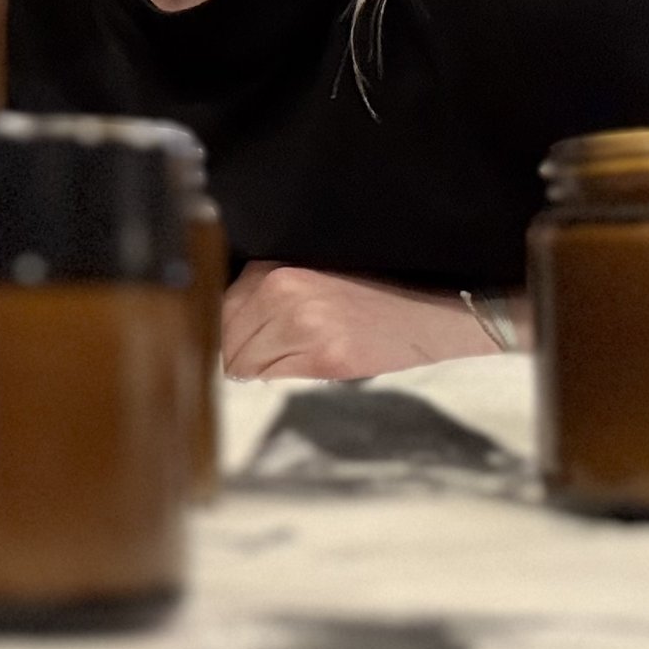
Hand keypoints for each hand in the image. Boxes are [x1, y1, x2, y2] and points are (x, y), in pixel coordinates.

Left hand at [221, 261, 501, 380]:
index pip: (217, 312)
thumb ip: (261, 297)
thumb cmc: (367, 297)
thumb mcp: (307, 279)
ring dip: (259, 369)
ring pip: (243, 364)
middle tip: (270, 356)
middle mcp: (283, 292)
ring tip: (294, 358)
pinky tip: (309, 364)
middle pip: (226, 340)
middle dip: (238, 354)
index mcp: (275, 270)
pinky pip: (273, 378)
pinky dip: (282, 378)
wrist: (431, 314)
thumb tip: (217, 332)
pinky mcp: (326, 358)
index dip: (226, 334)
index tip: (240, 344)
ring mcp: (304, 325)